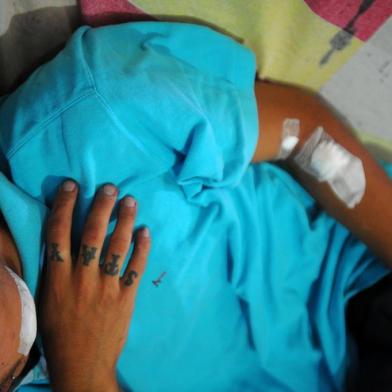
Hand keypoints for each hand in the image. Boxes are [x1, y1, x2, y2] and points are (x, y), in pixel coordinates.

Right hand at [38, 181, 150, 391]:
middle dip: (101, 207)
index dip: (64, 207)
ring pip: (117, 247)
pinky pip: (136, 268)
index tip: (72, 186)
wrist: (82, 363)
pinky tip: (147, 231)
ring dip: (125, 222)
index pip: (58, 234)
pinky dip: (143, 249)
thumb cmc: (59, 331)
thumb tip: (63, 239)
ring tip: (131, 201)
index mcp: (57, 278)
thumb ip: (55, 270)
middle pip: (92, 235)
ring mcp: (106, 287)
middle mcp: (82, 278)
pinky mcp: (126, 297)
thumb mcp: (47, 299)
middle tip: (110, 187)